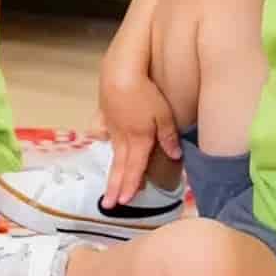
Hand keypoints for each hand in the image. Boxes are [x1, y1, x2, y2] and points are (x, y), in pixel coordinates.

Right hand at [97, 66, 181, 208]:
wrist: (121, 70)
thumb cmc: (146, 92)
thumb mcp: (164, 114)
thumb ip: (168, 136)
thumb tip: (174, 156)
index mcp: (138, 139)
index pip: (134, 168)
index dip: (130, 186)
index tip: (124, 202)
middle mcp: (122, 136)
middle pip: (118, 165)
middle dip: (114, 186)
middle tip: (107, 205)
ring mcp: (110, 124)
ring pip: (111, 151)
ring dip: (111, 168)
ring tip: (109, 182)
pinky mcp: (104, 111)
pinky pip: (101, 128)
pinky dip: (101, 136)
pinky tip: (100, 138)